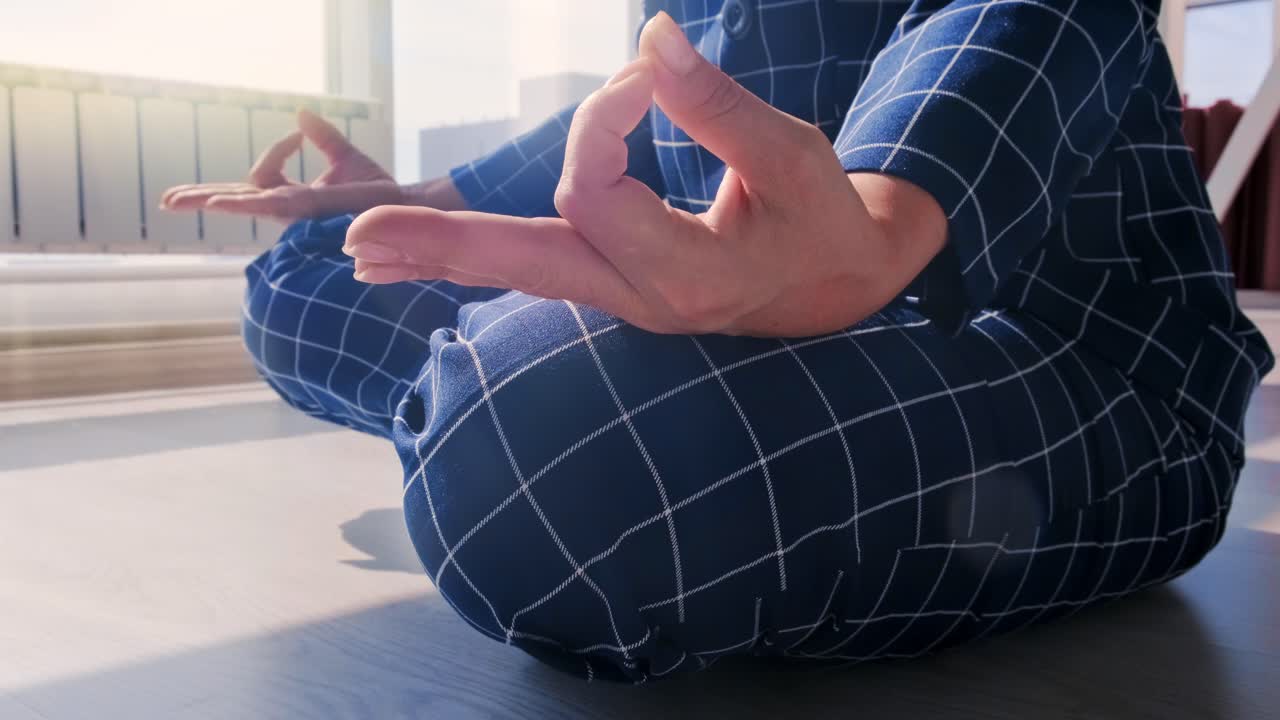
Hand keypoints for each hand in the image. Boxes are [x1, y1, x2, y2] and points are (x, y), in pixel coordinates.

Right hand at [160, 110, 449, 220]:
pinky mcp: (306, 210)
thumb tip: (300, 115)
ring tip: (176, 200)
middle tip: (166, 200)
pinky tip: (217, 201)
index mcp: (292, 196)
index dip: (276, 150)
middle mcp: (288, 208)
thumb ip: (322, 137)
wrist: (403, 205)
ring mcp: (294, 212)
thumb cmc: (377, 190)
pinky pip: (268, 204)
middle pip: (235, 199)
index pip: (262, 174)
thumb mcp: (345, 157)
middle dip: (200, 198)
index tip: (300, 134)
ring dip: (210, 199)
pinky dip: (241, 202)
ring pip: (244, 202)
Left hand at [343, 12, 944, 336]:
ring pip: (525, 274)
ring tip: (363, 248)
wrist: (840, 287)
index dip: (604, 116)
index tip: (645, 71)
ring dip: (446, 252)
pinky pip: (539, 268)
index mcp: (691, 276)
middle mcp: (645, 301)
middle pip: (531, 267)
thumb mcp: (792, 157)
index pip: (601, 190)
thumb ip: (720, 107)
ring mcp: (624, 301)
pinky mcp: (615, 286)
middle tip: (357, 241)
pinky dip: (480, 254)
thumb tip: (652, 40)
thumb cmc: (821, 217)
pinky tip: (416, 253)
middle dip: (449, 245)